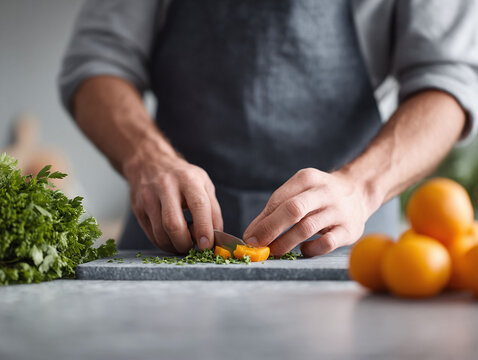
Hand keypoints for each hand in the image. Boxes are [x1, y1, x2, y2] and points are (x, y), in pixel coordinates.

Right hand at [123, 151, 222, 252]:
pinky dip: (164, 243)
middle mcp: (166, 187)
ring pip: (161, 233)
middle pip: (174, 224)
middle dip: (185, 243)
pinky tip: (172, 239)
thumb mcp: (204, 184)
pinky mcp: (138, 208)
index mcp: (188, 179)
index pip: (198, 206)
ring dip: (174, 246)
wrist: (150, 163)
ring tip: (183, 243)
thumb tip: (216, 236)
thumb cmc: (182, 177)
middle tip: (193, 248)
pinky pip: (151, 234)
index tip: (207, 245)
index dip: (204, 229)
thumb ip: (213, 210)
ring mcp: (149, 197)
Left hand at [243, 168, 378, 256]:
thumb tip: (251, 235)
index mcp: (307, 178)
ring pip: (307, 228)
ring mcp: (338, 210)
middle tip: (257, 245)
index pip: (279, 199)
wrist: (358, 192)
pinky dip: (311, 249)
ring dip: (285, 243)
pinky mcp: (349, 229)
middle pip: (292, 210)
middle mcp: (323, 192)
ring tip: (274, 252)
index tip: (250, 237)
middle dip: (271, 229)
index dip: (262, 220)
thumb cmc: (318, 196)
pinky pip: (326, 243)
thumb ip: (276, 210)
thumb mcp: (299, 192)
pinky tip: (304, 250)